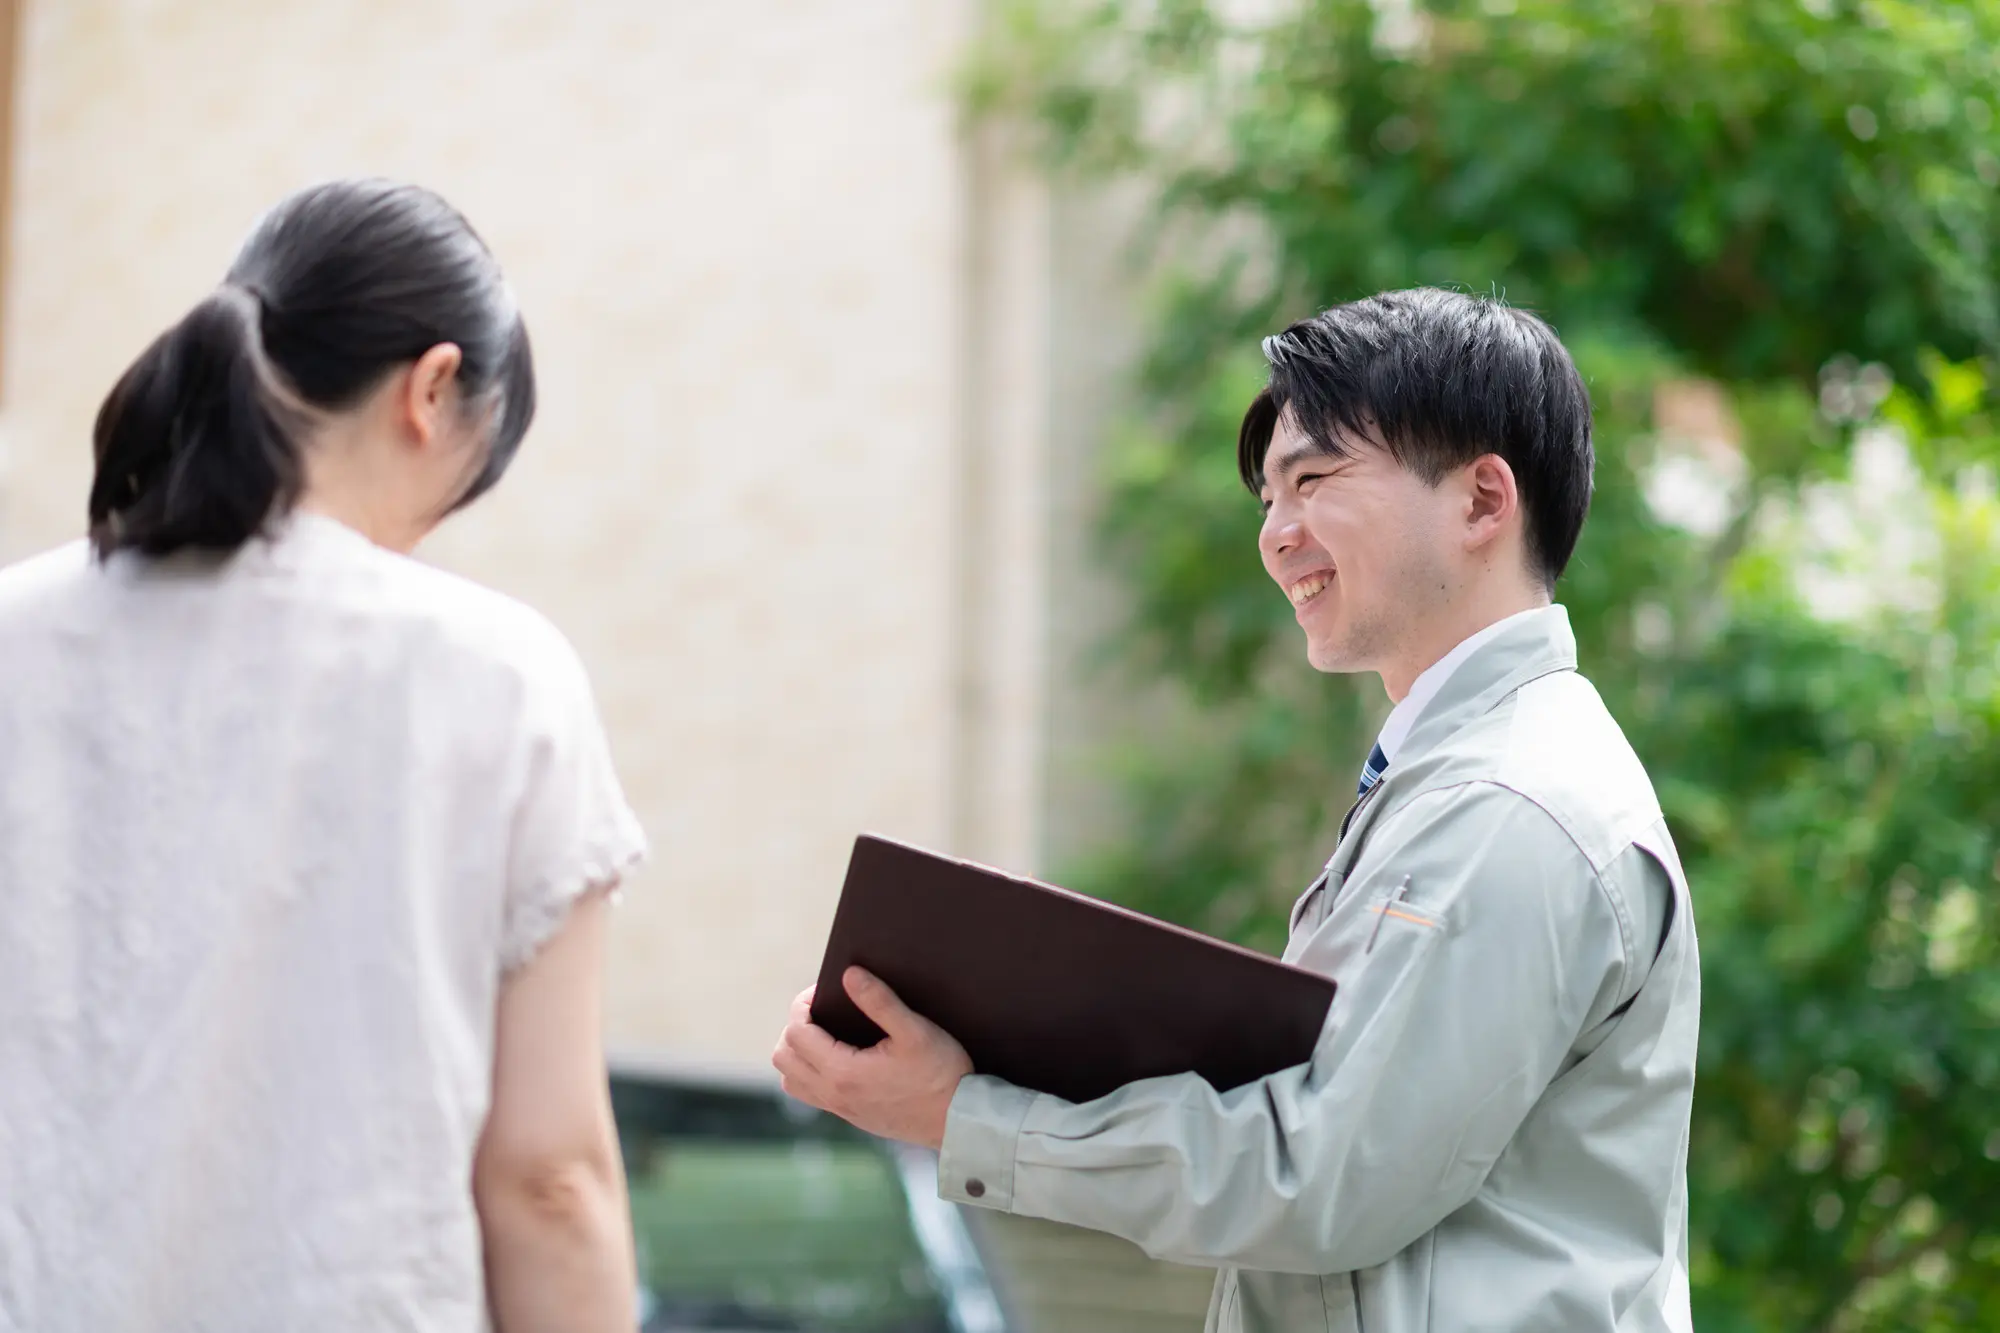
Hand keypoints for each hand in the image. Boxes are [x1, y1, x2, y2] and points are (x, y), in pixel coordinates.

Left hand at [771, 968, 972, 1150]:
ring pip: (791, 1080)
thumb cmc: (940, 1074)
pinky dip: (810, 1073)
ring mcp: (841, 1109)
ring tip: (826, 1034)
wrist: (959, 1121)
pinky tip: (840, 1058)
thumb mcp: (914, 1030)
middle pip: (784, 1056)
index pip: (796, 1032)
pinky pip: (811, 1094)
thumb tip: (849, 975)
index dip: (803, 1004)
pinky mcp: (851, 1117)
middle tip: (823, 1011)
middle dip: (796, 1027)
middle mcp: (834, 1094)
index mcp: (843, 1072)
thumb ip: (879, 1001)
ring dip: (799, 1053)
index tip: (823, 990)